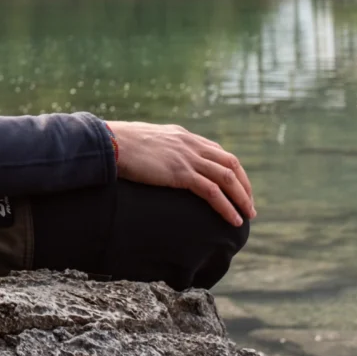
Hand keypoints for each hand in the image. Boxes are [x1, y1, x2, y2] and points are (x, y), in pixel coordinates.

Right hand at [105, 120, 254, 226]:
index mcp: (183, 136)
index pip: (218, 152)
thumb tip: (157, 161)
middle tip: (248, 205)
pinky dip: (226, 206)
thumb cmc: (118, 144)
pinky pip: (212, 191)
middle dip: (244, 186)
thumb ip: (159, 149)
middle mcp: (190, 144)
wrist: (108, 142)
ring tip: (247, 216)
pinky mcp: (180, 172)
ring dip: (242, 198)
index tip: (237, 187)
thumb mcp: (145, 141)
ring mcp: (186, 157)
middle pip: (230, 163)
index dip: (233, 170)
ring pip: (227, 178)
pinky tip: (233, 220)